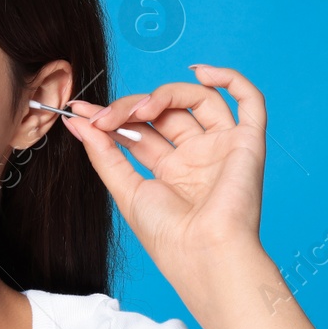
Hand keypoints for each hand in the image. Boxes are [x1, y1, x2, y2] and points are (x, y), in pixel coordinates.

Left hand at [62, 64, 265, 272]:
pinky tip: (201, 74)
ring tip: (141, 109)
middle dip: (131, 107)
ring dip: (165, 94)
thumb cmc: (169, 236)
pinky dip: (230, 79)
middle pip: (166, 112)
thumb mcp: (126, 190)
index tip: (80, 111)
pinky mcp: (247, 143)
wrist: (203, 254)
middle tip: (104, 117)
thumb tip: (77, 121)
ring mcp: (222, 147)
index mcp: (171, 170)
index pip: (141, 129)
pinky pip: (250, 101)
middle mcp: (197, 156)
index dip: (113, 116)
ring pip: (199, 99)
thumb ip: (104, 153)